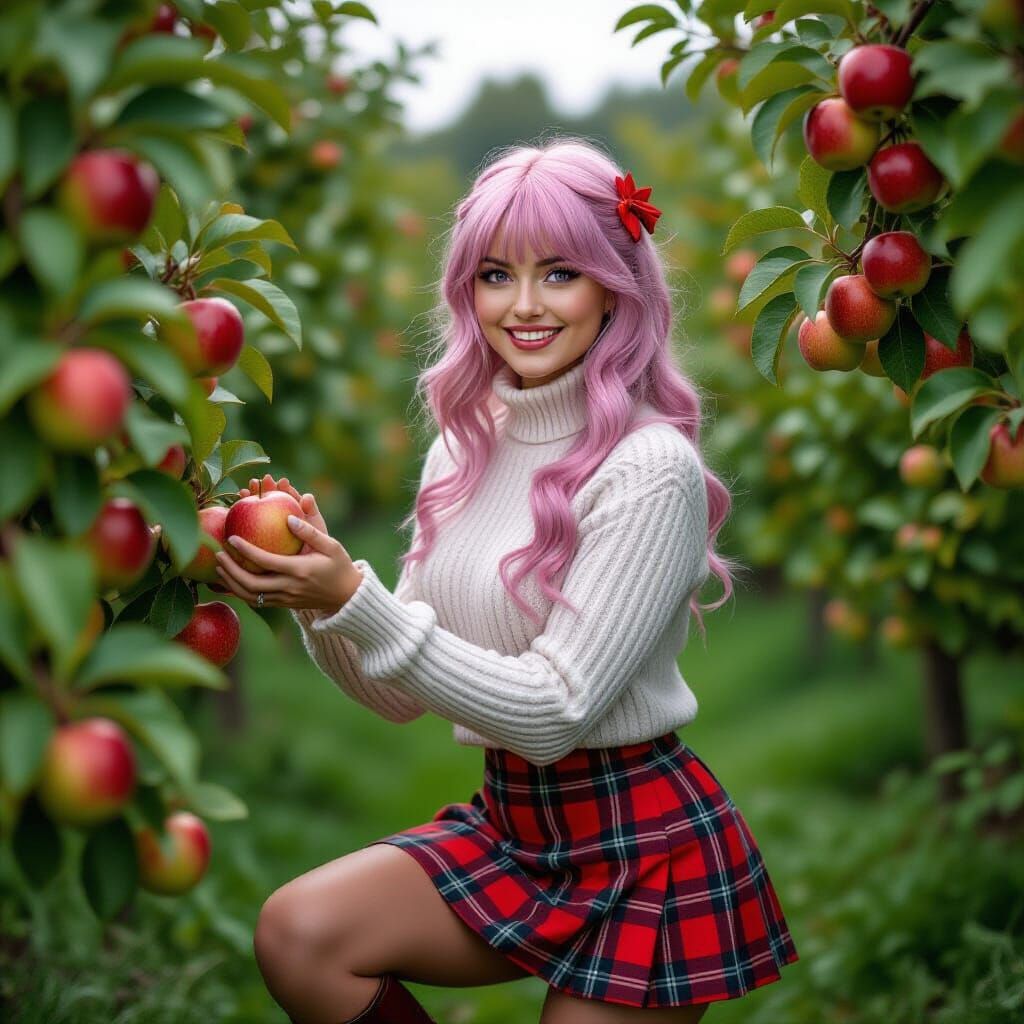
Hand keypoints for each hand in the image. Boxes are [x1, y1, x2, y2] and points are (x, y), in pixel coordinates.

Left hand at [214, 474, 362, 613]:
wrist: (347, 597)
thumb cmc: (340, 567)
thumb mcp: (332, 546)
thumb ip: (310, 532)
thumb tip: (289, 517)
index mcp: (298, 571)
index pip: (265, 561)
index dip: (245, 551)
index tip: (231, 539)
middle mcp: (289, 588)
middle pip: (250, 584)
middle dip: (230, 570)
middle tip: (218, 555)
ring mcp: (285, 599)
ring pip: (250, 596)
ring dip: (231, 583)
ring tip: (219, 568)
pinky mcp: (284, 605)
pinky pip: (257, 601)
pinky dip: (241, 592)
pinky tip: (233, 581)